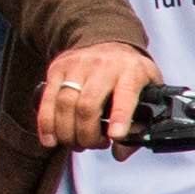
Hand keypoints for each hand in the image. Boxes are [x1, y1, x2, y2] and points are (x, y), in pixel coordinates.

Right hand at [36, 40, 159, 149]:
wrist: (107, 41)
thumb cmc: (128, 72)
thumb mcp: (148, 91)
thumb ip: (141, 123)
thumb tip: (121, 152)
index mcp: (131, 71)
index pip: (125, 95)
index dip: (119, 117)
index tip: (115, 136)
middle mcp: (103, 66)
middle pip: (87, 105)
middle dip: (87, 134)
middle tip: (95, 144)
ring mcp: (77, 66)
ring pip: (65, 104)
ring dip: (68, 133)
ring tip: (77, 143)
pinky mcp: (57, 69)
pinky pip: (47, 101)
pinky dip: (47, 125)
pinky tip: (51, 139)